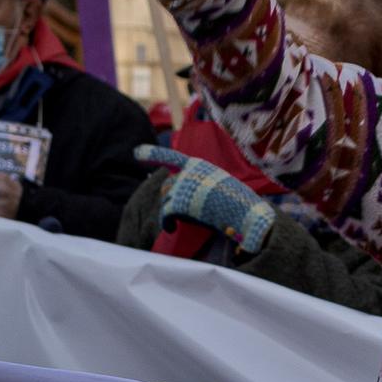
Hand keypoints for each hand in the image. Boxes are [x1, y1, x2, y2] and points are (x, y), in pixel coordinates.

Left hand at [138, 143, 274, 254]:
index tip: (136, 153)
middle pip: (168, 185)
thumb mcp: (219, 183)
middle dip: (171, 198)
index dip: (152, 154)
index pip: (170, 157)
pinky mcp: (179, 203)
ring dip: (172, 211)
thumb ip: (200, 183)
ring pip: (166, 200)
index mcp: (198, 165)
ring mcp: (183, 186)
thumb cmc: (237, 202)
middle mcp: (188, 172)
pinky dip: (166, 222)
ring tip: (181, 221)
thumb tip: (179, 194)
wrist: (245, 213)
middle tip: (182, 212)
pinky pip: (165, 213)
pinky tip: (172, 228)